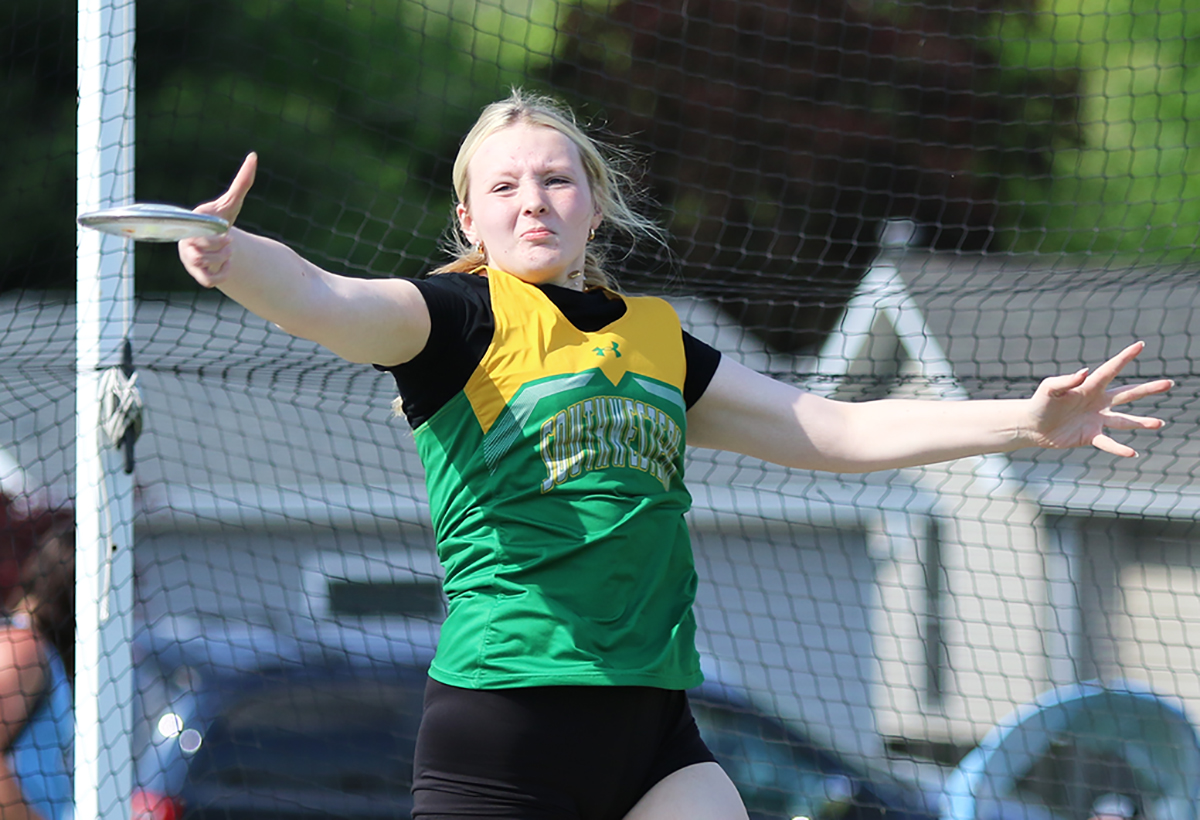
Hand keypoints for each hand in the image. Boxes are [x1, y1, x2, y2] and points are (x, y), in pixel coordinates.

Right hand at [177, 152, 257, 287]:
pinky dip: (221, 275)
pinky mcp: (197, 274)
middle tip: (229, 242)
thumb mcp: (232, 201)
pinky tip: (227, 265)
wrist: (217, 241)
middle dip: (221, 248)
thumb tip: (254, 156)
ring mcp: (189, 258)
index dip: (216, 236)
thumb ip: (242, 181)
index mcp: (190, 223)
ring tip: (228, 252)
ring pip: (204, 265)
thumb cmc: (222, 219)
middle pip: (201, 251)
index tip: (226, 230)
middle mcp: (184, 240)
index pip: (198, 233)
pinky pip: (208, 281)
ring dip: (222, 260)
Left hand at [1026, 341, 1172, 456]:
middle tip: (1169, 383)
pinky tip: (1132, 453)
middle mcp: (1097, 402)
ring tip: (1160, 423)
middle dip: (1148, 389)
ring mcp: (1096, 419)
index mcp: (1089, 386)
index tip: (1141, 345)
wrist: (1031, 425)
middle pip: (1127, 394)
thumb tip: (1084, 372)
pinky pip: (1108, 443)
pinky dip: (1119, 449)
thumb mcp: (1049, 388)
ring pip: (1124, 420)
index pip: (1111, 369)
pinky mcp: (1090, 436)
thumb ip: (1066, 380)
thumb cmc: (1039, 403)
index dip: (1125, 357)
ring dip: (1141, 422)